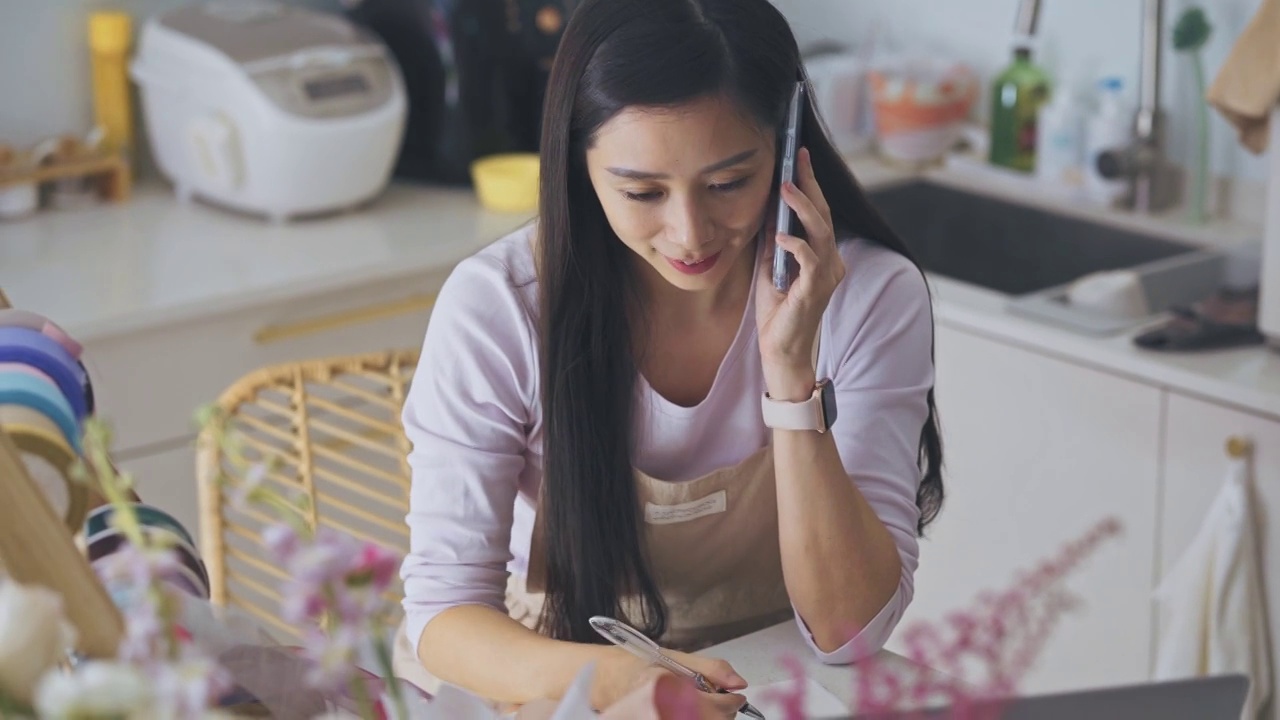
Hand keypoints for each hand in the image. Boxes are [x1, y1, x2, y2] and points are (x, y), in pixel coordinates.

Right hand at [591, 646, 748, 716]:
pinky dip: (695, 719)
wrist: (604, 681)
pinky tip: (688, 712)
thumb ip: (710, 669)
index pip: (716, 706)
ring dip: (709, 718)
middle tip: (717, 698)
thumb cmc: (634, 665)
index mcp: (666, 689)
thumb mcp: (672, 657)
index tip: (736, 696)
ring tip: (699, 704)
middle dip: (721, 712)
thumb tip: (739, 683)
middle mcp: (661, 712)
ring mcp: (658, 719)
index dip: (732, 702)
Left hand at [756, 147, 845, 400]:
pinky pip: (810, 260)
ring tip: (786, 186)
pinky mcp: (816, 290)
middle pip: (824, 215)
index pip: (819, 213)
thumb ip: (773, 241)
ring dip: (803, 207)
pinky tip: (780, 235)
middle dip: (810, 184)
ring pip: (822, 232)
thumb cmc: (777, 312)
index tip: (797, 158)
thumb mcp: (770, 267)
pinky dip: (796, 244)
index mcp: (823, 256)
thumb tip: (767, 209)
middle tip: (797, 158)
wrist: (780, 350)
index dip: (810, 184)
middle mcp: (832, 262)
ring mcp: (827, 275)